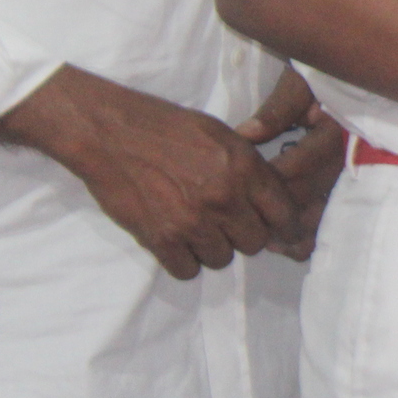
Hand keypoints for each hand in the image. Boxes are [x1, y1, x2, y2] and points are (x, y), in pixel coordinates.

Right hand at [0, 65, 303, 278]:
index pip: (283, 214)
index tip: (281, 233)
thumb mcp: (223, 136)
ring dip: (213, 249)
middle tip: (228, 225)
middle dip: (244, 237)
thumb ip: (250, 168)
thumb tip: (271, 199)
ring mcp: (192, 221)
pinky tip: (177, 243)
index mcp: (244, 168)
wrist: (111, 134)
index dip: (285, 227)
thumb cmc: (168, 128)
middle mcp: (224, 198)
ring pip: (221, 259)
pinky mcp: (160, 238)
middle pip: (254, 243)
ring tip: (198, 230)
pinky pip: (186, 270)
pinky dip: (183, 261)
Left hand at [235, 68, 347, 260]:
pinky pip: (338, 211)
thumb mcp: (300, 82)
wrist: (360, 68)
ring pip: (329, 207)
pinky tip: (296, 246)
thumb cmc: (325, 73)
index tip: (242, 193)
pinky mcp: (356, 178)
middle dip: (281, 213)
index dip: (273, 180)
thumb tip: (245, 135)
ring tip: (273, 245)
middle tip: (251, 230)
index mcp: (335, 127)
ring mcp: (357, 167)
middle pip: (314, 190)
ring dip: (300, 229)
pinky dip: (318, 231)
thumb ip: (277, 110)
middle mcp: (350, 151)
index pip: (302, 160)